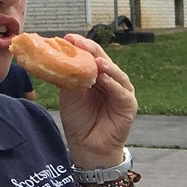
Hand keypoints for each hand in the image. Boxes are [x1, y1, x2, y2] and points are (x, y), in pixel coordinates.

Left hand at [56, 36, 137, 166]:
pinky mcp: (129, 105)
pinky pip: (121, 91)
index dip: (80, 46)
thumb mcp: (69, 95)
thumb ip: (69, 78)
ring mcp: (121, 91)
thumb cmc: (79, 122)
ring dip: (105, 65)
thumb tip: (57, 57)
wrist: (87, 147)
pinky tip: (104, 77)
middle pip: (103, 59)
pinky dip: (113, 83)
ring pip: (115, 73)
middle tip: (79, 42)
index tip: (67, 38)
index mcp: (95, 76)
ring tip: (95, 59)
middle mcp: (110, 80)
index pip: (90, 56)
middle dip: (91, 50)